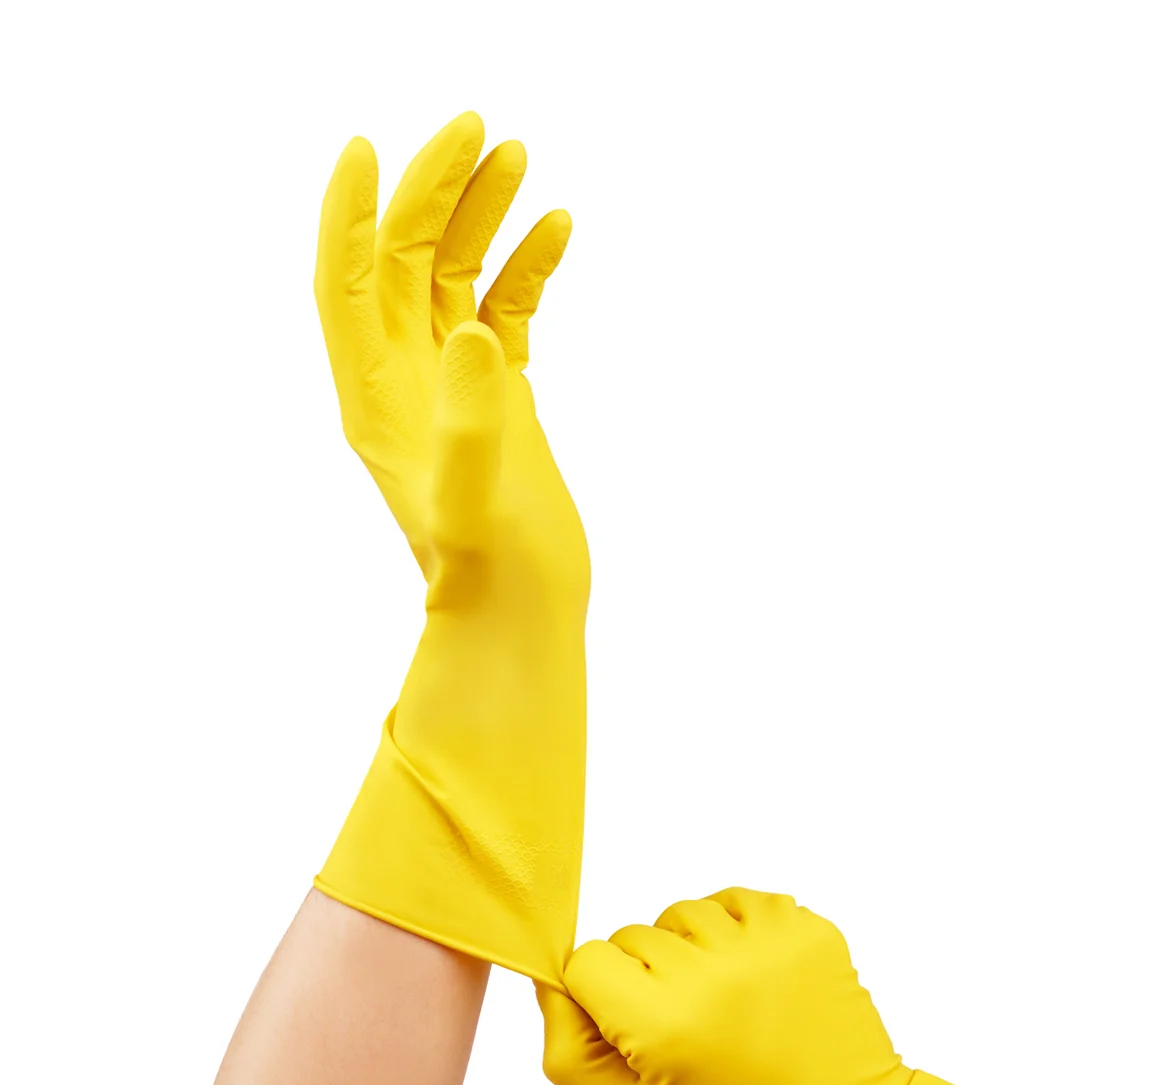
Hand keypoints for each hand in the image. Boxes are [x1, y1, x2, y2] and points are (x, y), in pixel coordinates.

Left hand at [313, 110, 586, 602]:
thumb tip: (471, 326)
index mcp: (374, 400)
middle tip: (478, 130)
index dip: (349, 217)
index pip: (343, 287)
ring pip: (454, 276)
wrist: (522, 610)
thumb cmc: (490, 576)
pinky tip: (556, 230)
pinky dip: (525, 267)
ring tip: (519, 159)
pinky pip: (503, 309)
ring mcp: (453, 383)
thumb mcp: (471, 509)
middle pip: (403, 263)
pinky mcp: (499, 394)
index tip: (368, 148)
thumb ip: (467, 424)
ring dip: (480, 215)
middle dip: (433, 192)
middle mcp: (404, 381)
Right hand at [538, 888, 909, 1084]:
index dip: (602, 996)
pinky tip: (753, 982)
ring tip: (722, 1004)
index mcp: (666, 1023)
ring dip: (691, 948)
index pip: (587, 960)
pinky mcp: (808, 928)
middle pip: (634, 933)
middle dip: (647, 976)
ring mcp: (769, 945)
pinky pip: (739, 900)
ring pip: (685, 912)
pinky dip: (736, 931)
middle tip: (688, 1029)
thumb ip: (571, 1049)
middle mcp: (717, 973)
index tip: (634, 1028)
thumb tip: (550, 980)